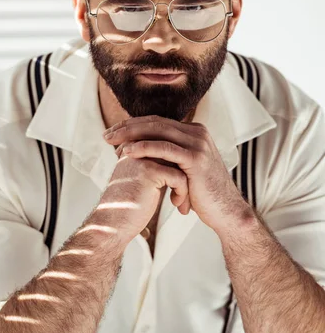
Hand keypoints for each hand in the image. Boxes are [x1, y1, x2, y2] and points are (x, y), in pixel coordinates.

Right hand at [92, 150, 189, 245]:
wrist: (112, 224)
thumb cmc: (129, 205)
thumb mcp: (143, 179)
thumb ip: (158, 165)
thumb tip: (182, 160)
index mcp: (135, 145)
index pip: (169, 147)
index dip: (180, 166)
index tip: (181, 187)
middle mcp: (137, 146)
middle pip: (176, 154)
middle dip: (186, 175)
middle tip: (186, 196)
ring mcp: (142, 157)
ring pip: (180, 164)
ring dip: (186, 185)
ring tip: (181, 202)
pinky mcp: (149, 171)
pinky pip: (179, 177)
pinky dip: (182, 192)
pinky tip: (176, 204)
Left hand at [103, 115, 250, 232]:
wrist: (225, 211)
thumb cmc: (202, 194)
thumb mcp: (184, 169)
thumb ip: (170, 157)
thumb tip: (145, 153)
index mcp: (194, 132)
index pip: (158, 122)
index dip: (133, 125)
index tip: (113, 133)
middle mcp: (197, 133)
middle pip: (155, 122)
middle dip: (128, 127)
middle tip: (106, 135)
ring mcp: (198, 144)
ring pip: (158, 131)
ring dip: (131, 135)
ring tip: (111, 143)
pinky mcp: (196, 158)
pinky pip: (164, 148)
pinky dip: (144, 148)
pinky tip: (128, 152)